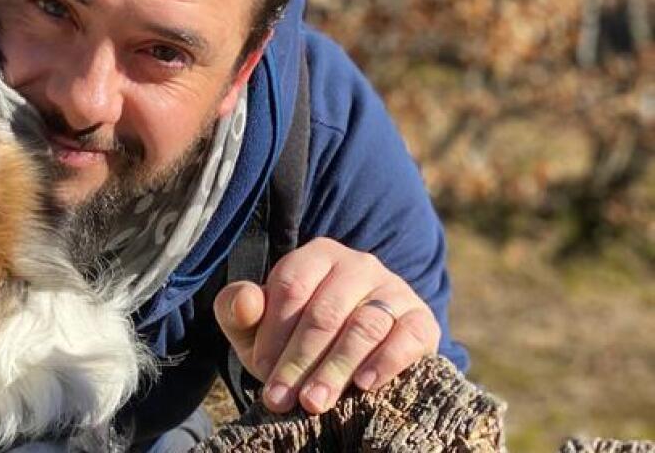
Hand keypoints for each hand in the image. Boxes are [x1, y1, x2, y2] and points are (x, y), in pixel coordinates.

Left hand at [212, 237, 439, 414]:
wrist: (352, 356)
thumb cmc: (295, 337)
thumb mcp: (257, 327)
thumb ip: (238, 309)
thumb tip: (245, 300)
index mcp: (315, 256)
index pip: (291, 286)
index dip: (274, 331)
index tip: (262, 369)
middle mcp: (357, 264)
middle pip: (325, 312)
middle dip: (300, 360)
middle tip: (284, 399)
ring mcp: (393, 289)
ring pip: (363, 326)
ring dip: (336, 368)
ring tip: (315, 402)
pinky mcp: (421, 318)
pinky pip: (406, 336)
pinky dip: (385, 361)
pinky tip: (364, 385)